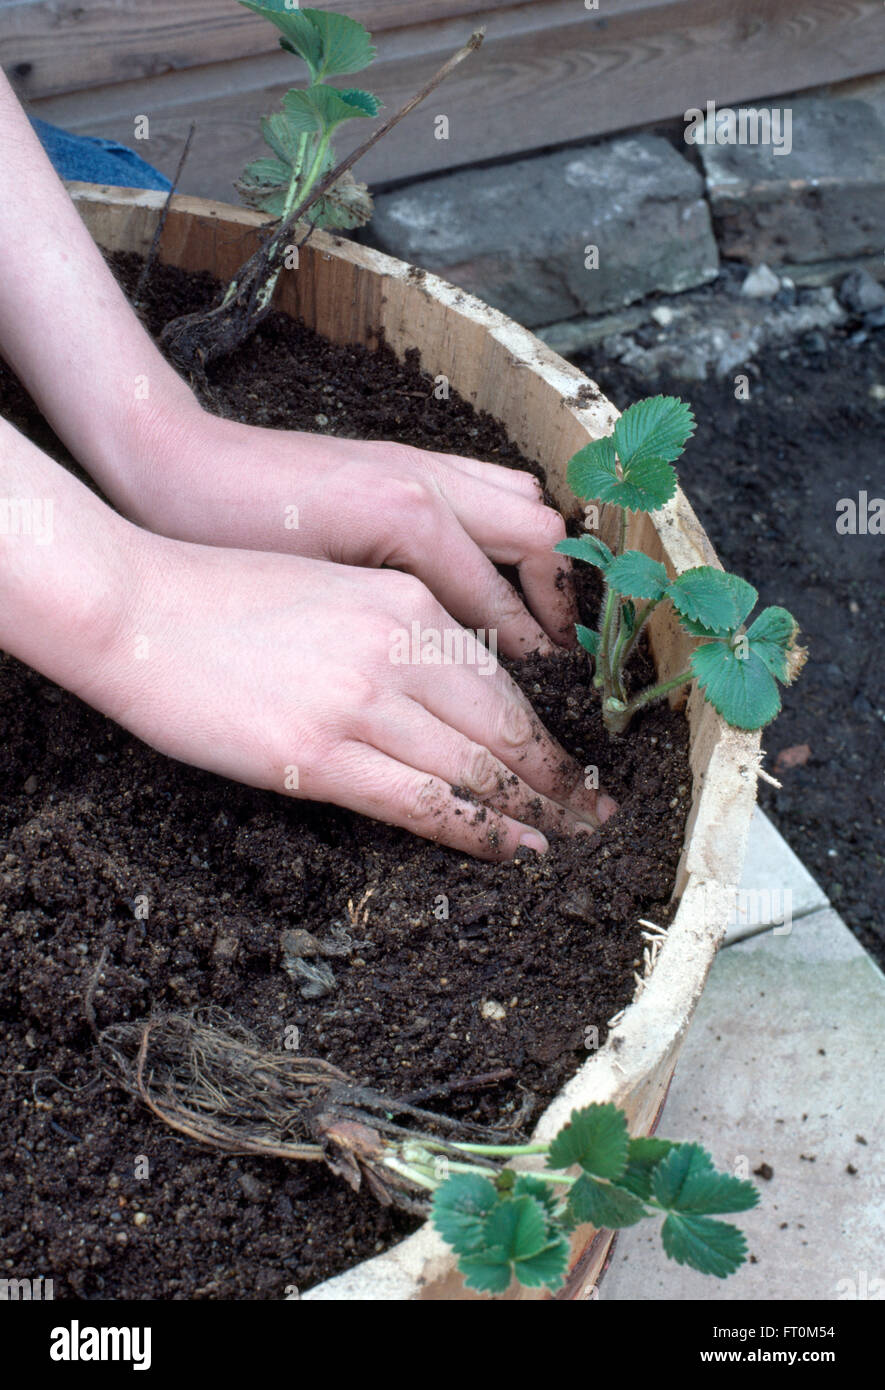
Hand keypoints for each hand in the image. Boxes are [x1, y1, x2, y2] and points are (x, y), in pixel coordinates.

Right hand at [100, 531, 613, 859]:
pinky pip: (421, 802)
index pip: (502, 684)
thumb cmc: (222, 597)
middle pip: (506, 728)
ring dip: (532, 813)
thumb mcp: (334, 592)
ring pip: (476, 768)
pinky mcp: (318, 755)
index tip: (576, 767)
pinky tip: (510, 850)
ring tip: (567, 843)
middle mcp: (397, 648)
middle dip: (559, 780)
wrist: (136, 608)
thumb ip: (398, 635)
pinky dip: (477, 830)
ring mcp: (360, 701)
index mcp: (407, 602)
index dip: (547, 735)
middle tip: (598, 815)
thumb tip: (449, 700)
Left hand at [130, 407, 577, 658]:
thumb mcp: (310, 606)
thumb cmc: (227, 540)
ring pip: (523, 500)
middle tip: (554, 660)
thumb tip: (457, 678)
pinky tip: (487, 569)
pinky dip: (505, 527)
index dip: (529, 660)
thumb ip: (394, 633)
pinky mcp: (402, 455)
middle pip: (539, 537)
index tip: (543, 703)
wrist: (175, 465)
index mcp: (409, 520)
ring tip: (533, 617)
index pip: (501, 600)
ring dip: (538, 559)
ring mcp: (417, 460)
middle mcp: (426, 481)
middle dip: (556, 603)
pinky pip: (488, 482)